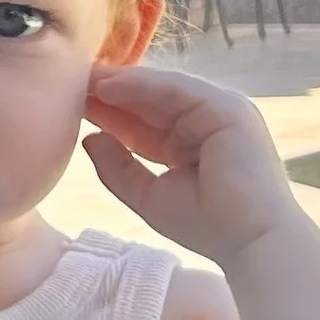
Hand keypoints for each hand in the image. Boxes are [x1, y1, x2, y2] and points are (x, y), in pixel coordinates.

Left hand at [80, 65, 299, 266]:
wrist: (251, 241)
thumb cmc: (207, 226)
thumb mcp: (148, 195)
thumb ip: (117, 167)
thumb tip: (89, 138)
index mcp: (191, 142)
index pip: (144, 121)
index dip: (109, 112)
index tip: (72, 104)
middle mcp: (207, 121)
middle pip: (151, 102)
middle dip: (111, 93)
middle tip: (69, 82)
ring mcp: (220, 110)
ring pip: (162, 90)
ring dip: (122, 83)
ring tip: (83, 78)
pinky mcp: (228, 108)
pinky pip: (177, 89)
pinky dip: (142, 86)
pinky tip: (109, 85)